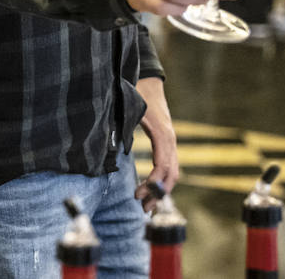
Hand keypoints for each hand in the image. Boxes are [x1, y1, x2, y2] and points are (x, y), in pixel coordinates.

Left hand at [134, 77, 177, 210]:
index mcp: (161, 133)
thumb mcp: (129, 106)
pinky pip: (169, 166)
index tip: (138, 194)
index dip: (153, 183)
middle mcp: (170, 139)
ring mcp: (170, 141)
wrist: (148, 80)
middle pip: (171, 173)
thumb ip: (123, 123)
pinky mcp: (166, 142)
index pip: (163, 165)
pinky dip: (162, 181)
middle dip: (157, 192)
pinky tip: (151, 190)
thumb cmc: (137, 92)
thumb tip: (112, 144)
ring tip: (145, 205)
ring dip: (160, 190)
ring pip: (173, 172)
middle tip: (141, 206)